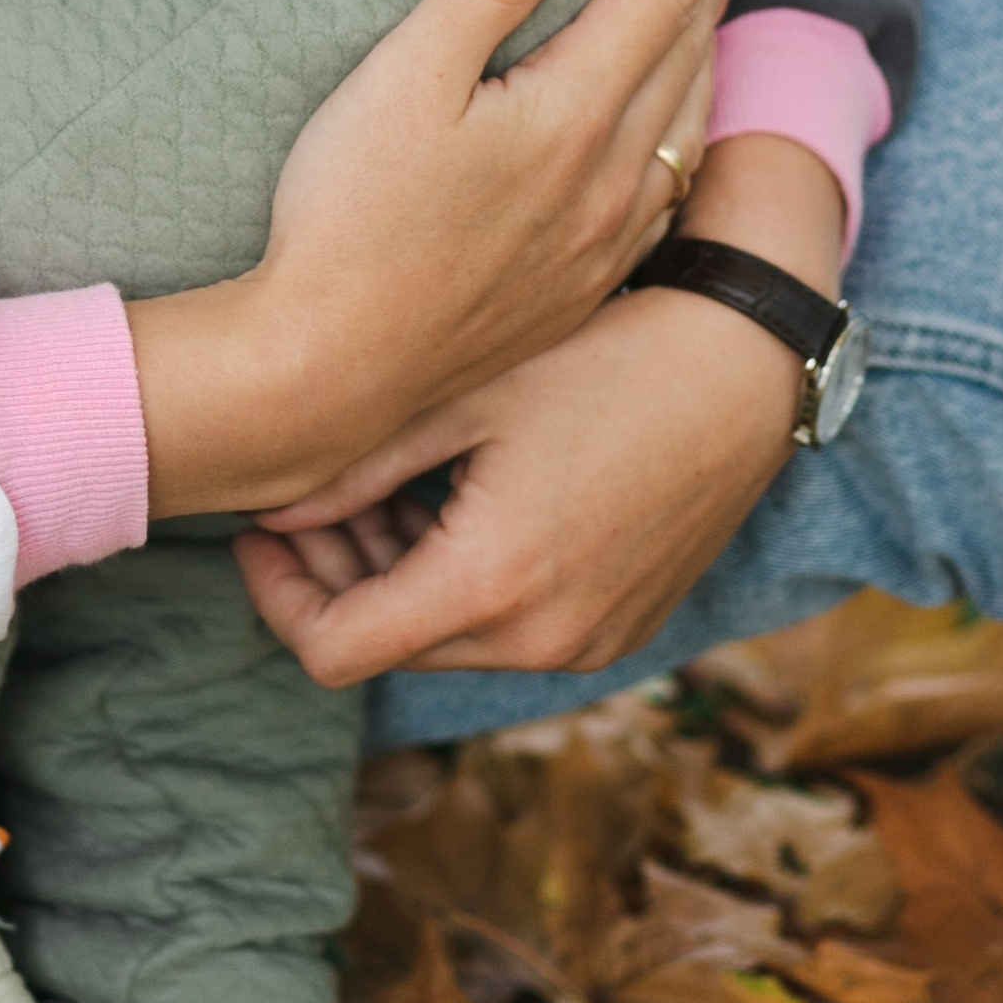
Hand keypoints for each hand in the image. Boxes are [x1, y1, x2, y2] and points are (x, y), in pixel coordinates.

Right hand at [130, 0, 749, 520]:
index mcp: (573, 115)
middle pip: (689, 46)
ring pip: (687, 116)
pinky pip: (667, 181)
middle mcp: (611, 179)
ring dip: (705, 38)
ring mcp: (602, 240)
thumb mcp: (406, 76)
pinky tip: (670, 121)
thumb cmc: (348, 218)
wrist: (330, 373)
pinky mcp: (581, 286)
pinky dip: (684, 118)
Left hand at [233, 126, 841, 683]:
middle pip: (390, 645)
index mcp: (493, 585)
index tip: (255, 531)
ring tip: (386, 477)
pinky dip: (462, 578)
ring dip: (398, 574)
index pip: (336, 652)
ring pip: (448, 636)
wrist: (747, 359)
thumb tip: (267, 504)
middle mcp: (545, 640)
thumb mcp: (464, 393)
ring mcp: (591, 641)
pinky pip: (510, 627)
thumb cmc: (605, 350)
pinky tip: (455, 491)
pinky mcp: (622, 624)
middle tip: (311, 492)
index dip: (278, 597)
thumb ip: (354, 462)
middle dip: (334, 575)